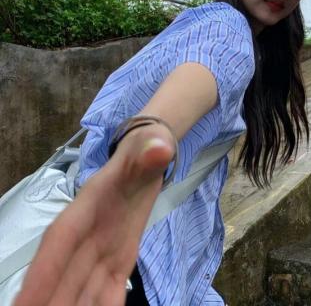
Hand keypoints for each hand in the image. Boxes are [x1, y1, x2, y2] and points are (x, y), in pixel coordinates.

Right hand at [13, 124, 174, 305]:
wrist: (149, 158)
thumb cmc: (144, 152)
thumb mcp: (150, 146)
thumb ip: (152, 150)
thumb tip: (161, 149)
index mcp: (89, 205)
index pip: (61, 239)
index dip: (42, 272)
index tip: (23, 305)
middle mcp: (89, 233)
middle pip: (65, 276)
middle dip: (51, 302)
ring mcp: (103, 250)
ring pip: (82, 289)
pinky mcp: (119, 260)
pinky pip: (108, 291)